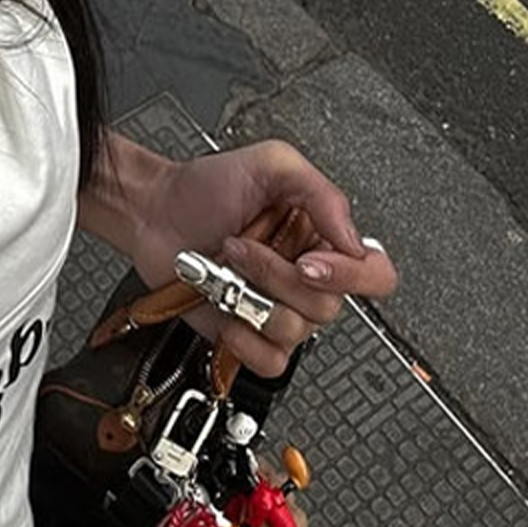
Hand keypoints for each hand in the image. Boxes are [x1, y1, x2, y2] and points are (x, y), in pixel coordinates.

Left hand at [125, 139, 399, 378]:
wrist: (154, 211)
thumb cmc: (207, 187)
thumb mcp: (272, 163)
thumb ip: (322, 193)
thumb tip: (354, 241)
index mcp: (322, 240)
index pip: (373, 275)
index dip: (351, 275)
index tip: (311, 260)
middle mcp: (304, 279)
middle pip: (328, 306)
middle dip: (278, 276)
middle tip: (243, 247)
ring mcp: (274, 309)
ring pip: (295, 332)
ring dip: (253, 298)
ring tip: (226, 269)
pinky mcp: (244, 334)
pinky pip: (270, 362)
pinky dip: (248, 345)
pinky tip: (229, 314)